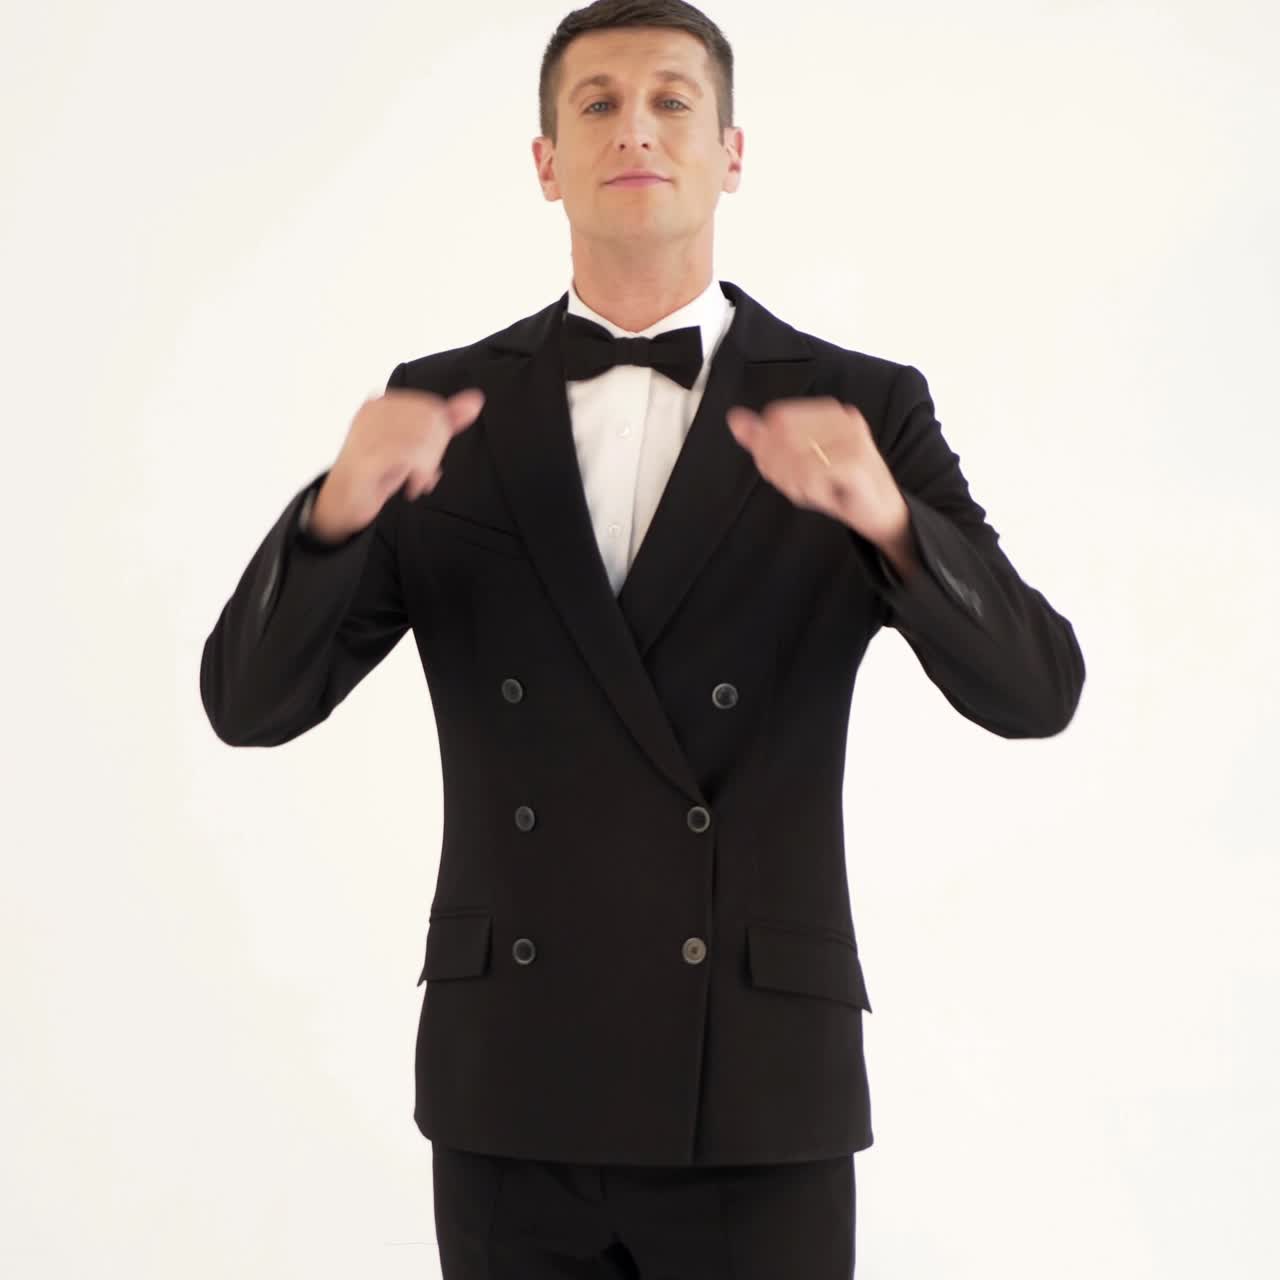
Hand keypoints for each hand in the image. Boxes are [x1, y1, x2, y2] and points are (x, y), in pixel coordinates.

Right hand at [311, 387, 485, 540]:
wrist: (343, 502)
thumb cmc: (379, 470)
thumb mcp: (415, 443)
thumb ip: (445, 421)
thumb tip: (475, 400)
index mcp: (382, 402)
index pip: (433, 409)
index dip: (440, 438)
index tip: (428, 459)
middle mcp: (372, 412)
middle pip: (432, 423)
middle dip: (435, 453)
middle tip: (423, 474)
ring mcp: (366, 432)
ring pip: (425, 440)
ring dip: (427, 467)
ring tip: (416, 481)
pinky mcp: (366, 457)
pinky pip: (411, 457)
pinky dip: (418, 476)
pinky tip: (410, 487)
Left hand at [726, 396, 909, 547]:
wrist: (882, 514)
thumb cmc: (838, 488)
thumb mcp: (796, 464)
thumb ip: (765, 441)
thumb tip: (735, 418)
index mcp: (828, 411)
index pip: (778, 417)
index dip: (772, 448)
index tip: (786, 471)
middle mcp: (842, 416)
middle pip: (782, 434)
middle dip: (784, 468)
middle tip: (804, 485)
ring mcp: (852, 436)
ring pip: (794, 456)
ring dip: (798, 483)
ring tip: (818, 490)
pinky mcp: (856, 460)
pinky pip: (810, 474)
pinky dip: (811, 491)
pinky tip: (826, 495)